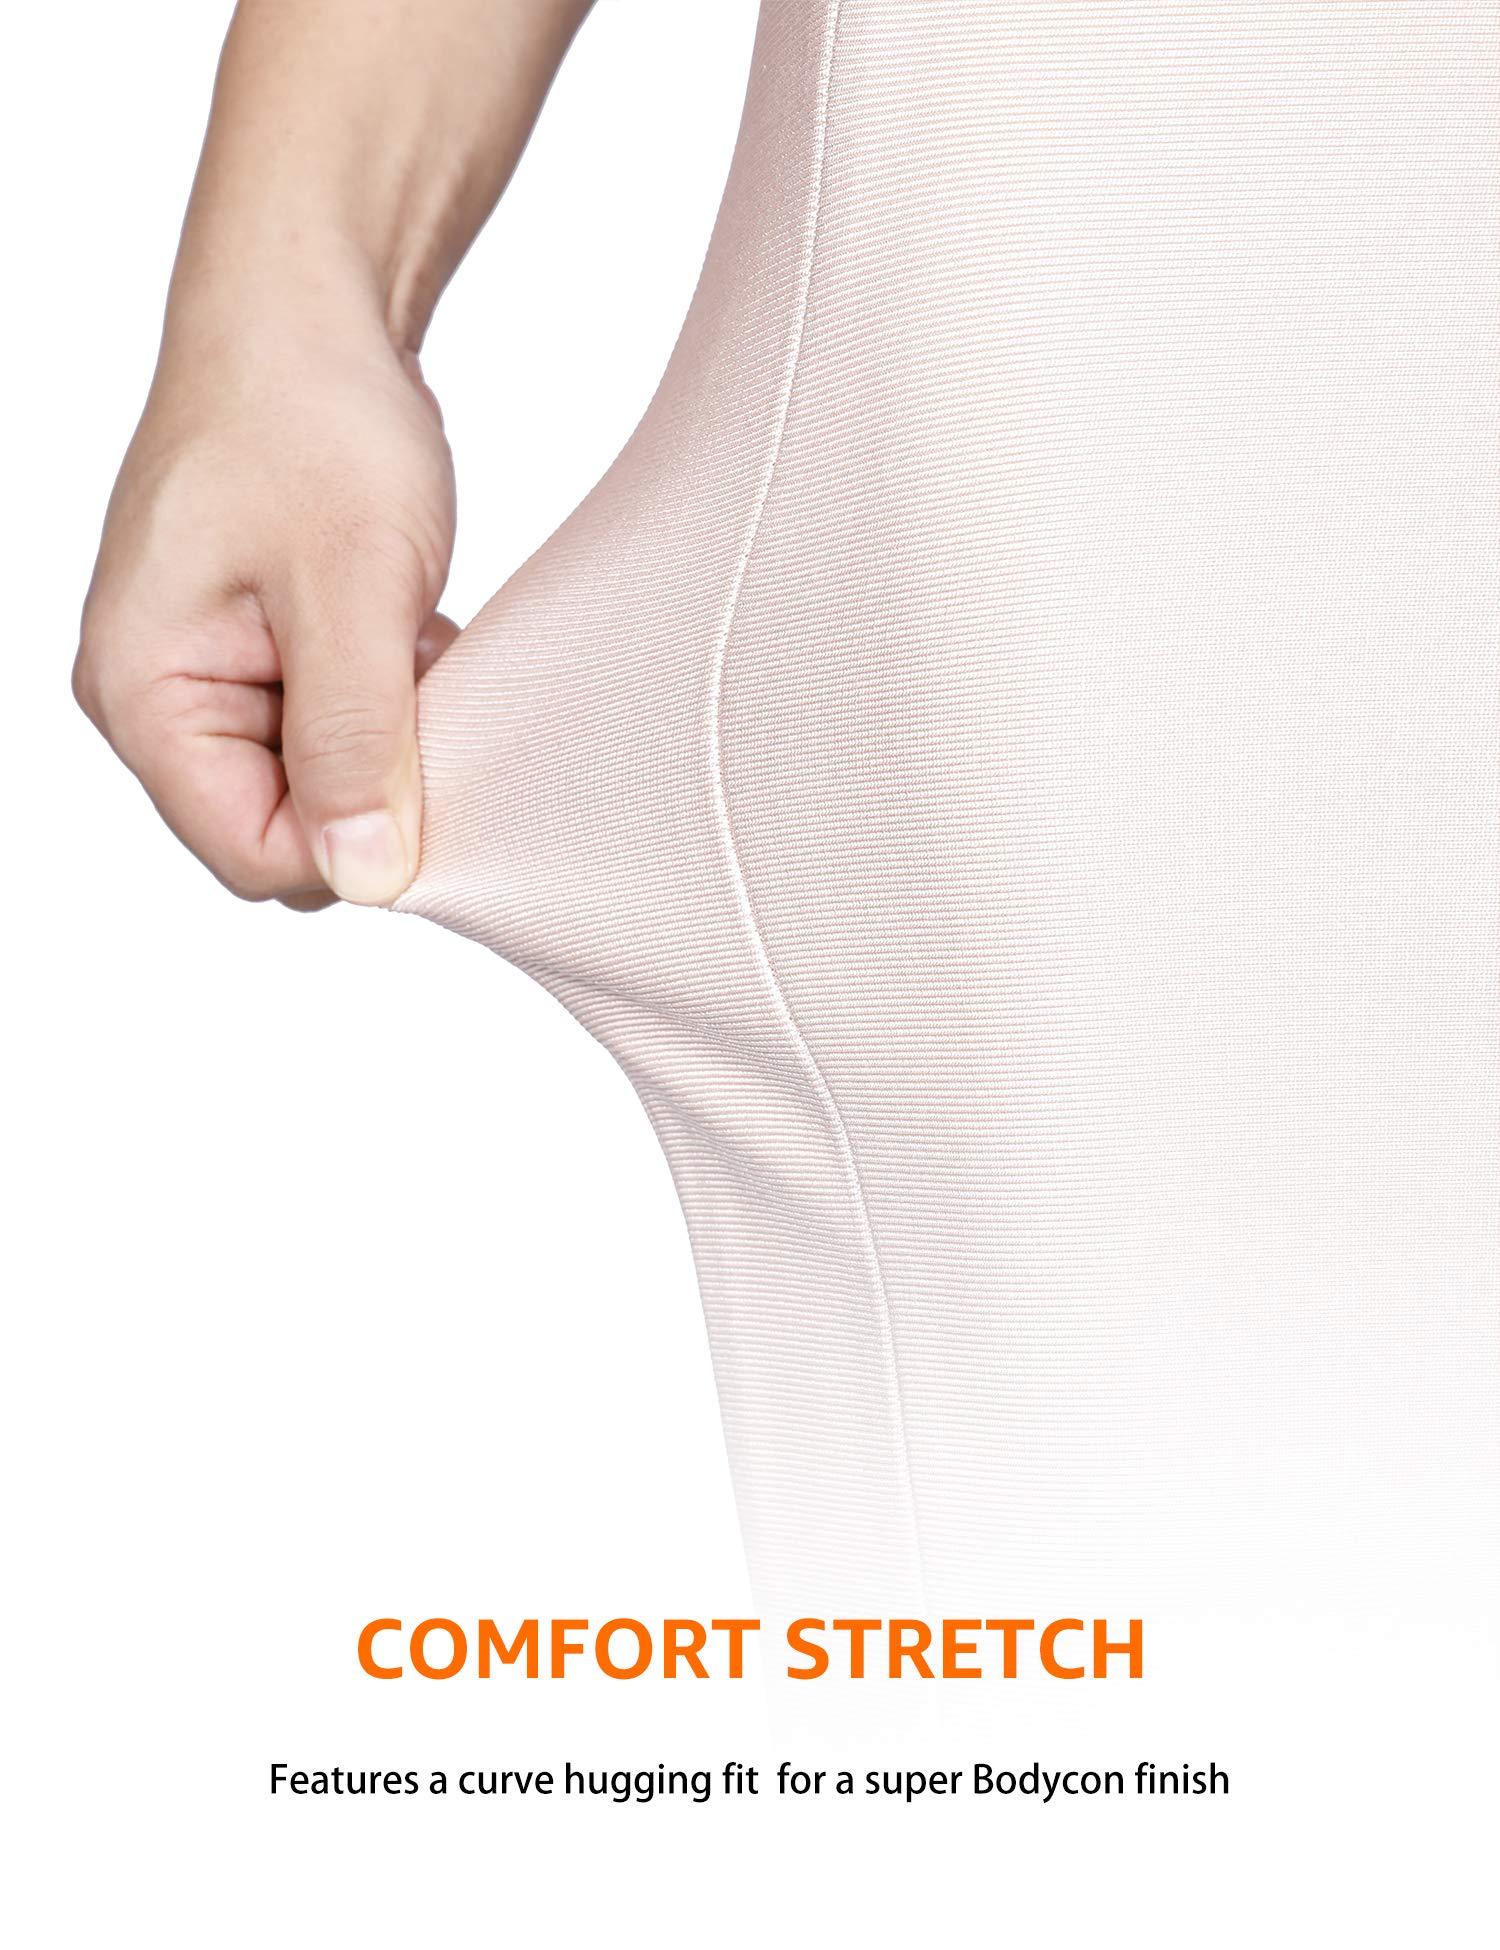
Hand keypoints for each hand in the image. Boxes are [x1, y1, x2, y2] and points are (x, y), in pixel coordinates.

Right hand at [73, 307, 457, 908]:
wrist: (309, 305)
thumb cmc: (312, 418)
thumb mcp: (350, 591)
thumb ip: (353, 742)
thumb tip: (366, 878)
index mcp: (142, 693)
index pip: (252, 855)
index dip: (355, 843)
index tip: (434, 779)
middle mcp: (155, 697)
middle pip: (281, 829)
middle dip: (370, 788)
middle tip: (424, 693)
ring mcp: (204, 675)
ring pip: (316, 783)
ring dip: (386, 740)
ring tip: (410, 644)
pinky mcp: (253, 652)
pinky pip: (329, 730)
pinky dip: (385, 702)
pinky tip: (409, 634)